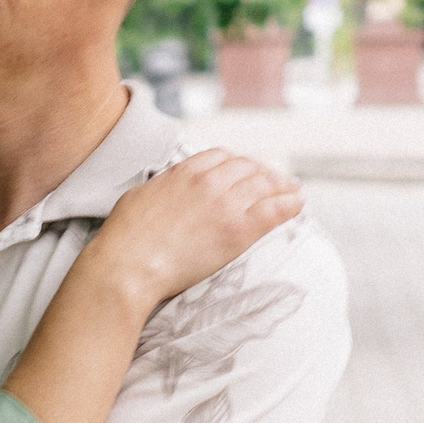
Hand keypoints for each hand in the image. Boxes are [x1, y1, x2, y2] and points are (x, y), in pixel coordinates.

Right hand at [91, 148, 303, 306]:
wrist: (128, 266)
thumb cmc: (125, 237)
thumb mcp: (140, 196)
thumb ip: (163, 186)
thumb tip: (169, 187)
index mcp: (184, 172)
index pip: (221, 156)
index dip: (238, 162)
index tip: (245, 169)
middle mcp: (208, 182)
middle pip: (247, 167)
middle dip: (264, 172)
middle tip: (275, 179)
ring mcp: (225, 205)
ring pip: (264, 185)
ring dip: (282, 185)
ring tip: (294, 189)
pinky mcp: (238, 231)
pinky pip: (274, 210)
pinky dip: (289, 204)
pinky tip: (298, 204)